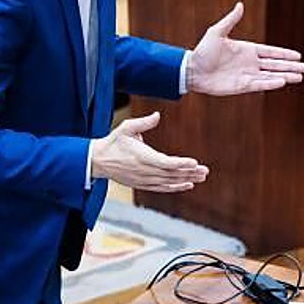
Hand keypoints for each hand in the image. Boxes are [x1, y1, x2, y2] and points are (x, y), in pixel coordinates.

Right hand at [90, 112, 208, 191]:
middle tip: (205, 171)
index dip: (181, 164)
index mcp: (142, 157)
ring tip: (201, 177)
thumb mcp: (126, 128)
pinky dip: (175, 187)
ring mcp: (144, 179)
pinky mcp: (142, 184)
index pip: (166, 163)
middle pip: (172, 174)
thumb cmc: (113, 143)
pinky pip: (162, 188)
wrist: (98, 161)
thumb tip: (157, 115)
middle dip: (190, 172)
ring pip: (169, 182)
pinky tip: (187, 185)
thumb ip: (143, 123)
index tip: (194, 162)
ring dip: (186, 179)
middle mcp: (145, 171)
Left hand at [186, 2, 303, 95]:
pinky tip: (283, 82)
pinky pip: (260, 84)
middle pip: (275, 64)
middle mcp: (249, 63)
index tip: (298, 55)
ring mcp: (247, 75)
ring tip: (300, 77)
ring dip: (286, 76)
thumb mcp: (217, 32)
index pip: (270, 52)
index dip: (284, 54)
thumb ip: (231, 20)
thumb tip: (240, 5)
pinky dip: (271, 83)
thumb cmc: (203, 51)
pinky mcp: (242, 86)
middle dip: (290, 66)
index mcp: (247, 50)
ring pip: (271, 75)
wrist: (192, 70)